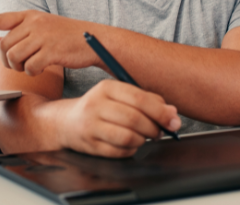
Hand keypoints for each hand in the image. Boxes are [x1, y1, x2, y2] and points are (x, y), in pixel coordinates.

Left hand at [0, 11, 99, 74]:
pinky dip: (32, 72)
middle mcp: (34, 23)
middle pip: (4, 45)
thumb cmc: (66, 36)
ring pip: (14, 57)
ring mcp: (42, 36)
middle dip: (7, 59)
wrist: (94, 39)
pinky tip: (41, 69)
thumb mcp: (41, 30)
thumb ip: (18, 34)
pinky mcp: (51, 51)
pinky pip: (29, 67)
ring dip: (19, 67)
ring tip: (32, 65)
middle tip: (20, 63)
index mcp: (30, 15)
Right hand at [57, 79, 180, 157]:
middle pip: (135, 119)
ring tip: (144, 137)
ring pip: (128, 137)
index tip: (173, 119)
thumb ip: (146, 99)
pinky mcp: (90, 145)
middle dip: (154, 128)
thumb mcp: (119, 95)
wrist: (66, 122)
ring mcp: (91, 126)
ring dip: (142, 140)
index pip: (139, 98)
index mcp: (106, 87)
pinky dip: (131, 150)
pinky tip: (130, 144)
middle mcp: (96, 105)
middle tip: (160, 131)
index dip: (160, 111)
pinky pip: (120, 152)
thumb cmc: (99, 107)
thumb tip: (171, 112)